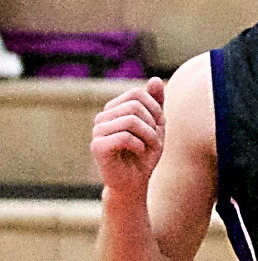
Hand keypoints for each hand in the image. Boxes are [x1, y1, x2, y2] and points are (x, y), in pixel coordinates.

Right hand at [92, 77, 166, 195]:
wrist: (135, 181)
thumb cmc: (145, 152)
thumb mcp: (156, 124)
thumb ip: (156, 102)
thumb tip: (154, 79)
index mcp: (114, 109)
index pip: (137, 93)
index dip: (154, 108)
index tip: (158, 124)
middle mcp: (102, 118)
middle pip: (134, 106)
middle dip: (152, 123)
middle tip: (154, 138)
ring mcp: (97, 132)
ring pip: (130, 120)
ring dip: (148, 135)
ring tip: (148, 146)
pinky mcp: (97, 147)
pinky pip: (124, 137)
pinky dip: (139, 144)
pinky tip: (138, 151)